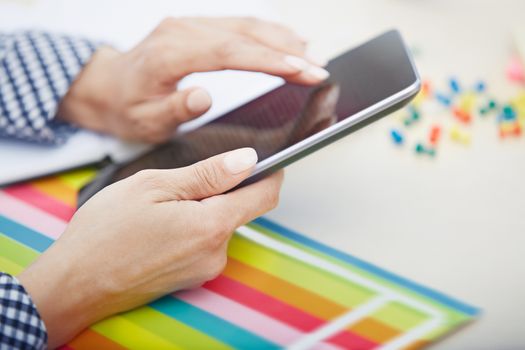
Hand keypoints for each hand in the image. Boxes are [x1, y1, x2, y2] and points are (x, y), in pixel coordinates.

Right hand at [18, 148, 282, 347]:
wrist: (75, 285)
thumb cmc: (104, 234)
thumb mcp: (154, 186)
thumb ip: (208, 174)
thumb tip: (247, 160)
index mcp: (211, 226)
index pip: (264, 196)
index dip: (270, 173)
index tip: (267, 160)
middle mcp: (216, 254)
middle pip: (240, 210)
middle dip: (221, 190)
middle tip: (181, 183)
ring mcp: (204, 269)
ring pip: (219, 226)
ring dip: (202, 210)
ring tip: (161, 209)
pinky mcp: (192, 278)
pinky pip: (205, 243)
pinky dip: (192, 228)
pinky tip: (160, 228)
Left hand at [57, 17, 328, 142]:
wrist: (109, 86)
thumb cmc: (128, 107)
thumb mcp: (146, 120)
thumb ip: (175, 108)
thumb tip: (204, 96)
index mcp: (171, 54)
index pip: (229, 52)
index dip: (268, 61)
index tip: (300, 71)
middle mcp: (183, 31)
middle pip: (245, 34)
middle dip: (287, 52)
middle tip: (318, 69)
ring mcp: (191, 25)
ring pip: (246, 25)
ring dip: (283, 40)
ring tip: (312, 58)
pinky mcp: (198, 27)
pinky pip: (239, 25)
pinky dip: (268, 34)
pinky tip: (288, 42)